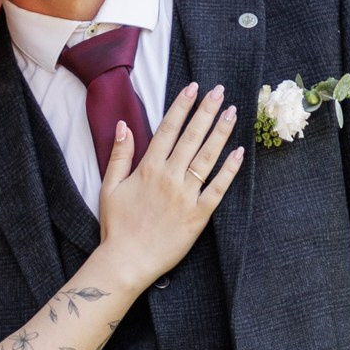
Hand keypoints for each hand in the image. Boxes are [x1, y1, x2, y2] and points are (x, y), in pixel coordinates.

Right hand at [97, 84, 242, 290]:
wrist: (126, 261)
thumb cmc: (116, 226)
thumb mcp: (110, 187)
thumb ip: (119, 155)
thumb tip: (123, 125)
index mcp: (148, 169)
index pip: (168, 129)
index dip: (182, 106)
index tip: (194, 88)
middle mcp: (169, 177)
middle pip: (191, 137)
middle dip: (206, 111)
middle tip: (219, 91)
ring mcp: (186, 196)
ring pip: (207, 157)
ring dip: (220, 132)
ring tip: (232, 112)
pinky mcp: (198, 215)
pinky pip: (218, 188)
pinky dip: (229, 170)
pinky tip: (239, 152)